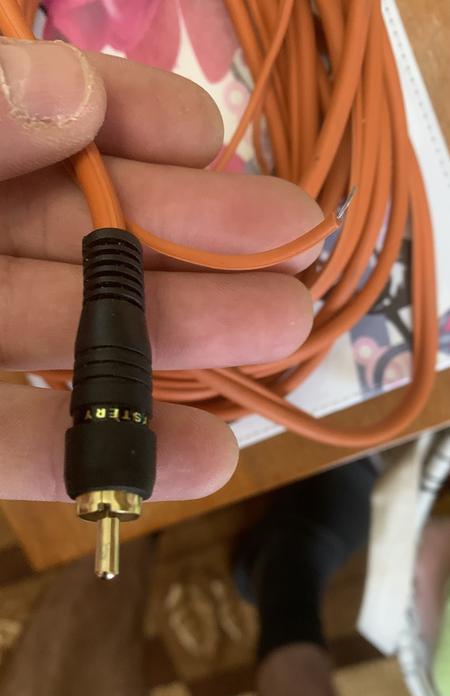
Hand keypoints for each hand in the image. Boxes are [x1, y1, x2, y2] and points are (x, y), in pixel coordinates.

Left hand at [0, 38, 319, 502]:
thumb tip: (76, 91)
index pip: (42, 130)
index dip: (123, 122)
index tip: (201, 138)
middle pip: (81, 242)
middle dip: (191, 239)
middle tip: (293, 248)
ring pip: (74, 341)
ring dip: (185, 340)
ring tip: (283, 328)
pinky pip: (26, 452)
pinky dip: (112, 456)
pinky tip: (205, 459)